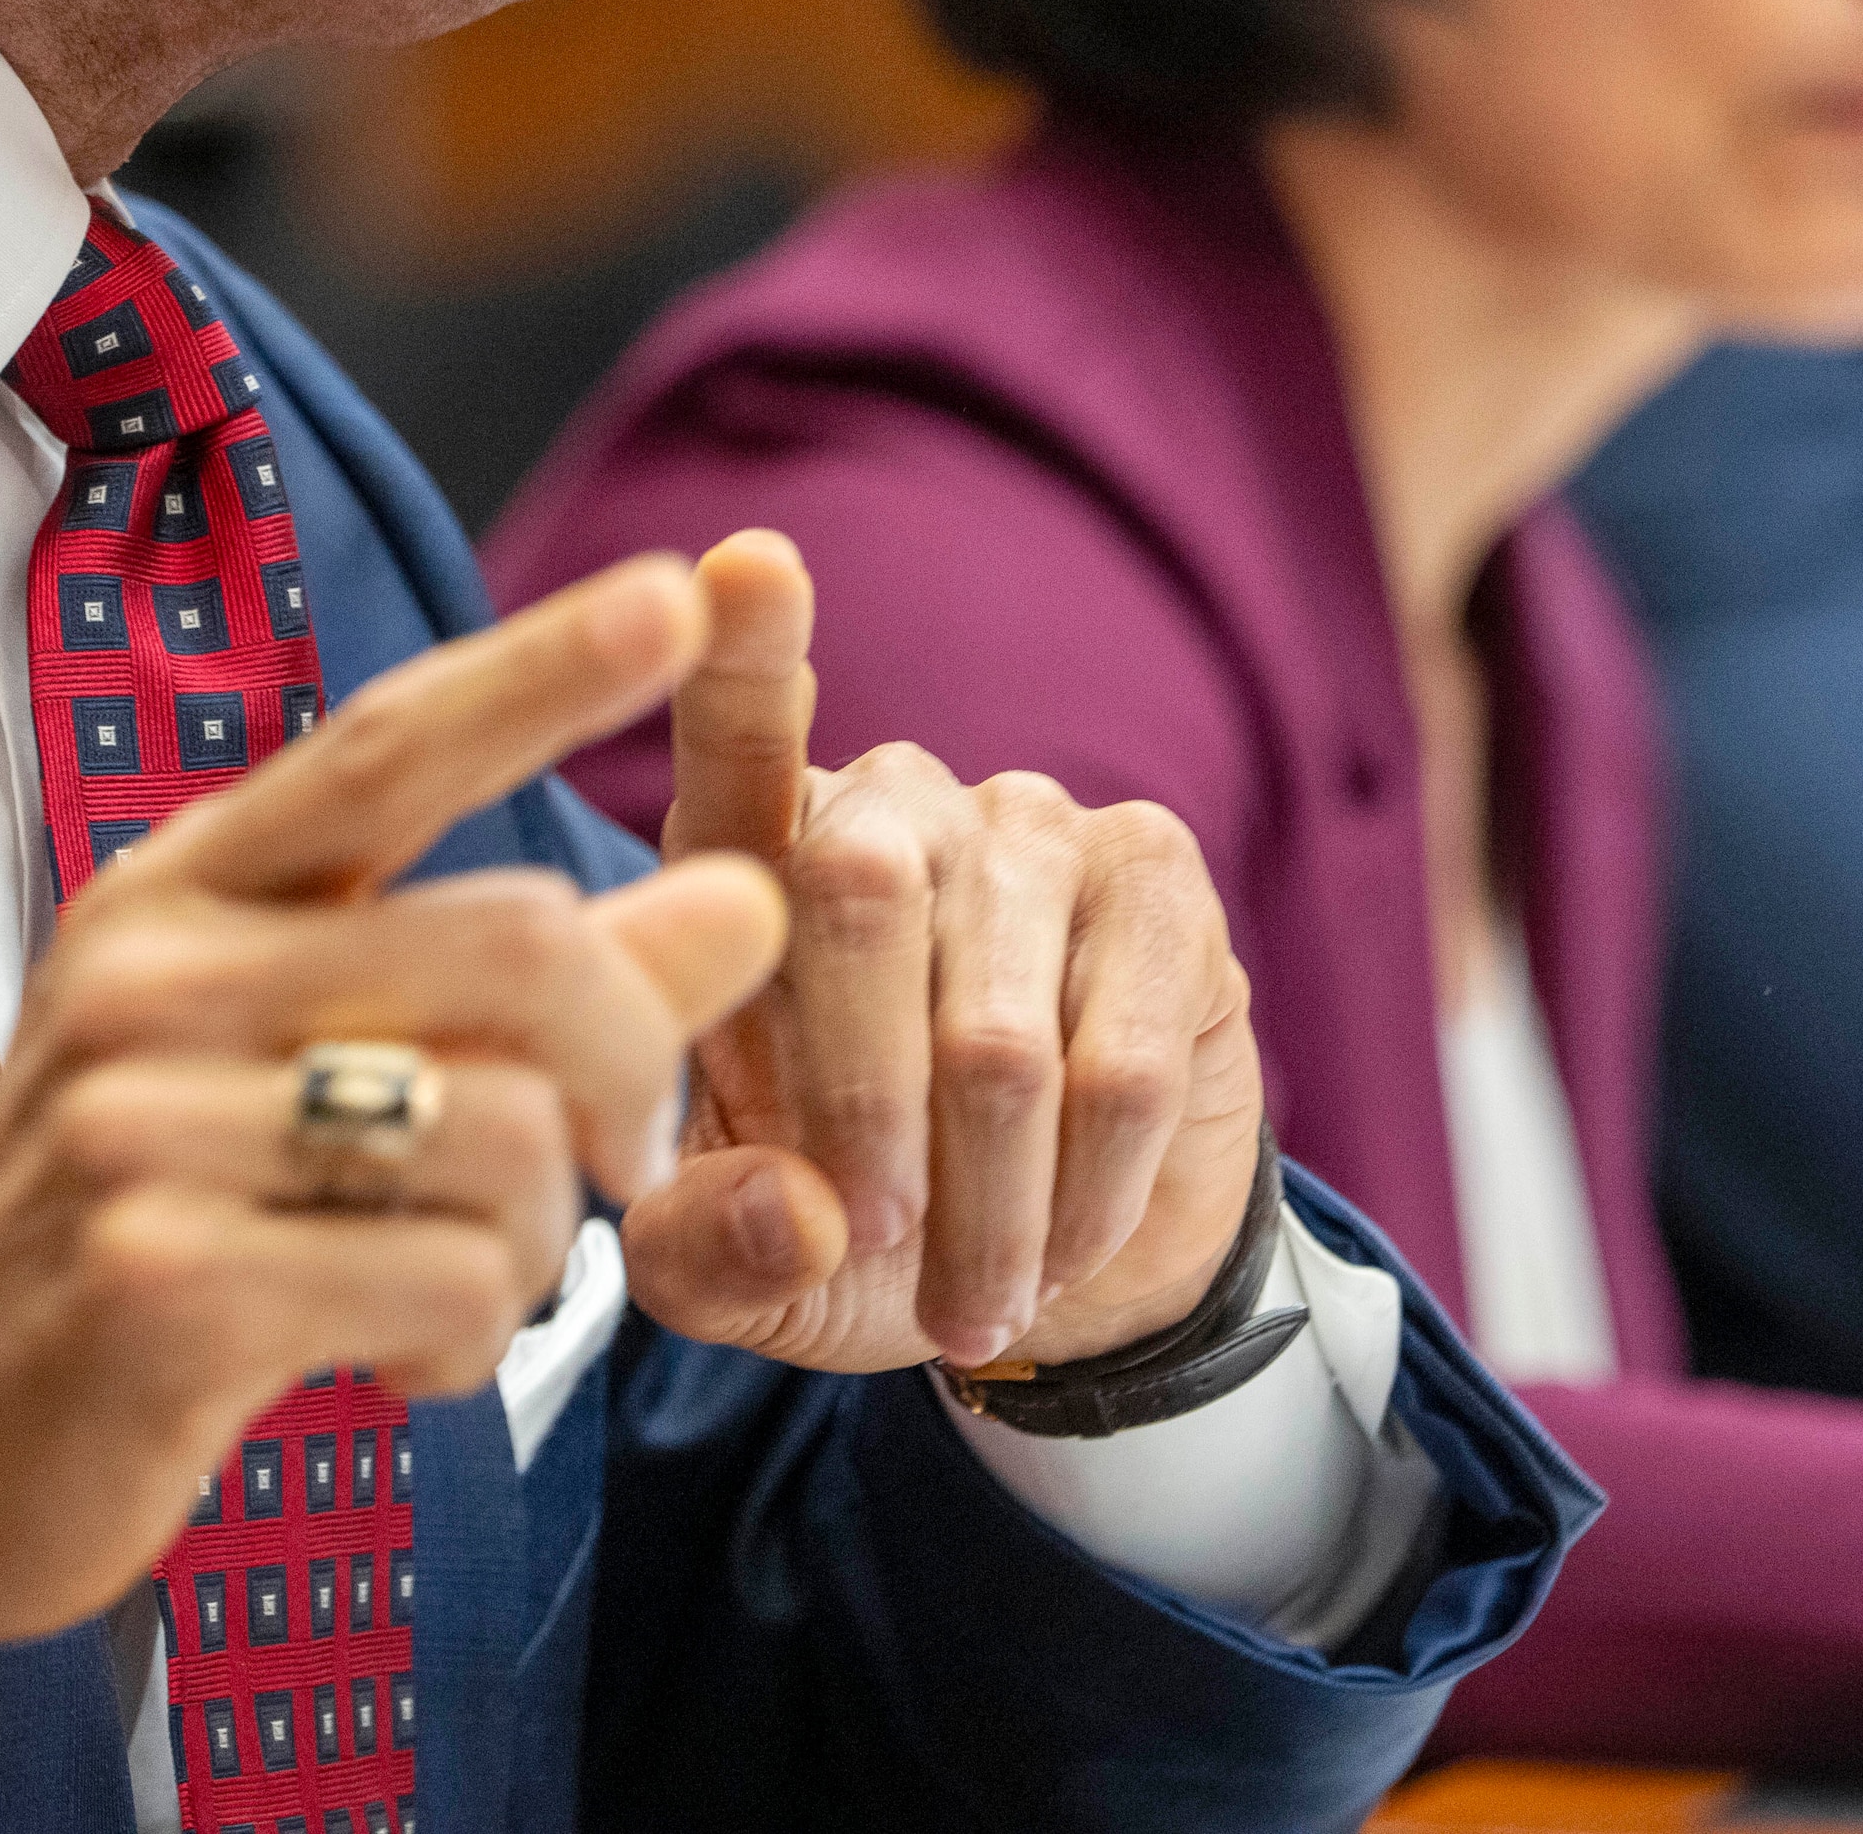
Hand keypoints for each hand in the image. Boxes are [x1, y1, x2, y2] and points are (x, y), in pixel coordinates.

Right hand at [0, 556, 790, 1807]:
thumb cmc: (133, 1242)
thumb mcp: (298, 1076)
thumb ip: (522, 989)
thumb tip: (747, 895)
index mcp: (176, 893)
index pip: (385, 745)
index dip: (539, 667)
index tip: (678, 592)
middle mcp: (148, 976)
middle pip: (517, 942)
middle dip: (631, 1062)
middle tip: (625, 1156)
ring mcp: (138, 1124)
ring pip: (506, 1132)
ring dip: (538, 1241)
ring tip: (458, 1285)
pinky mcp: (159, 1282)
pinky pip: (445, 1286)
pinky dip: (467, 1342)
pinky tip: (392, 1362)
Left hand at [616, 528, 1268, 1372]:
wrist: (1050, 1266)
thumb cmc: (849, 1232)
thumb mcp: (738, 1271)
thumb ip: (706, 1248)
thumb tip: (795, 1207)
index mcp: (743, 864)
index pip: (739, 741)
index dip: (745, 656)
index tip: (745, 566)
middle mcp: (884, 804)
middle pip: (858, 903)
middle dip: (860, 1123)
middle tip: (875, 1251)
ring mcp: (1029, 824)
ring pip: (994, 1035)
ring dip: (984, 1207)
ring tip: (969, 1297)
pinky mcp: (1157, 879)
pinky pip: (1120, 1068)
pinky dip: (1084, 1197)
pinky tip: (1064, 1244)